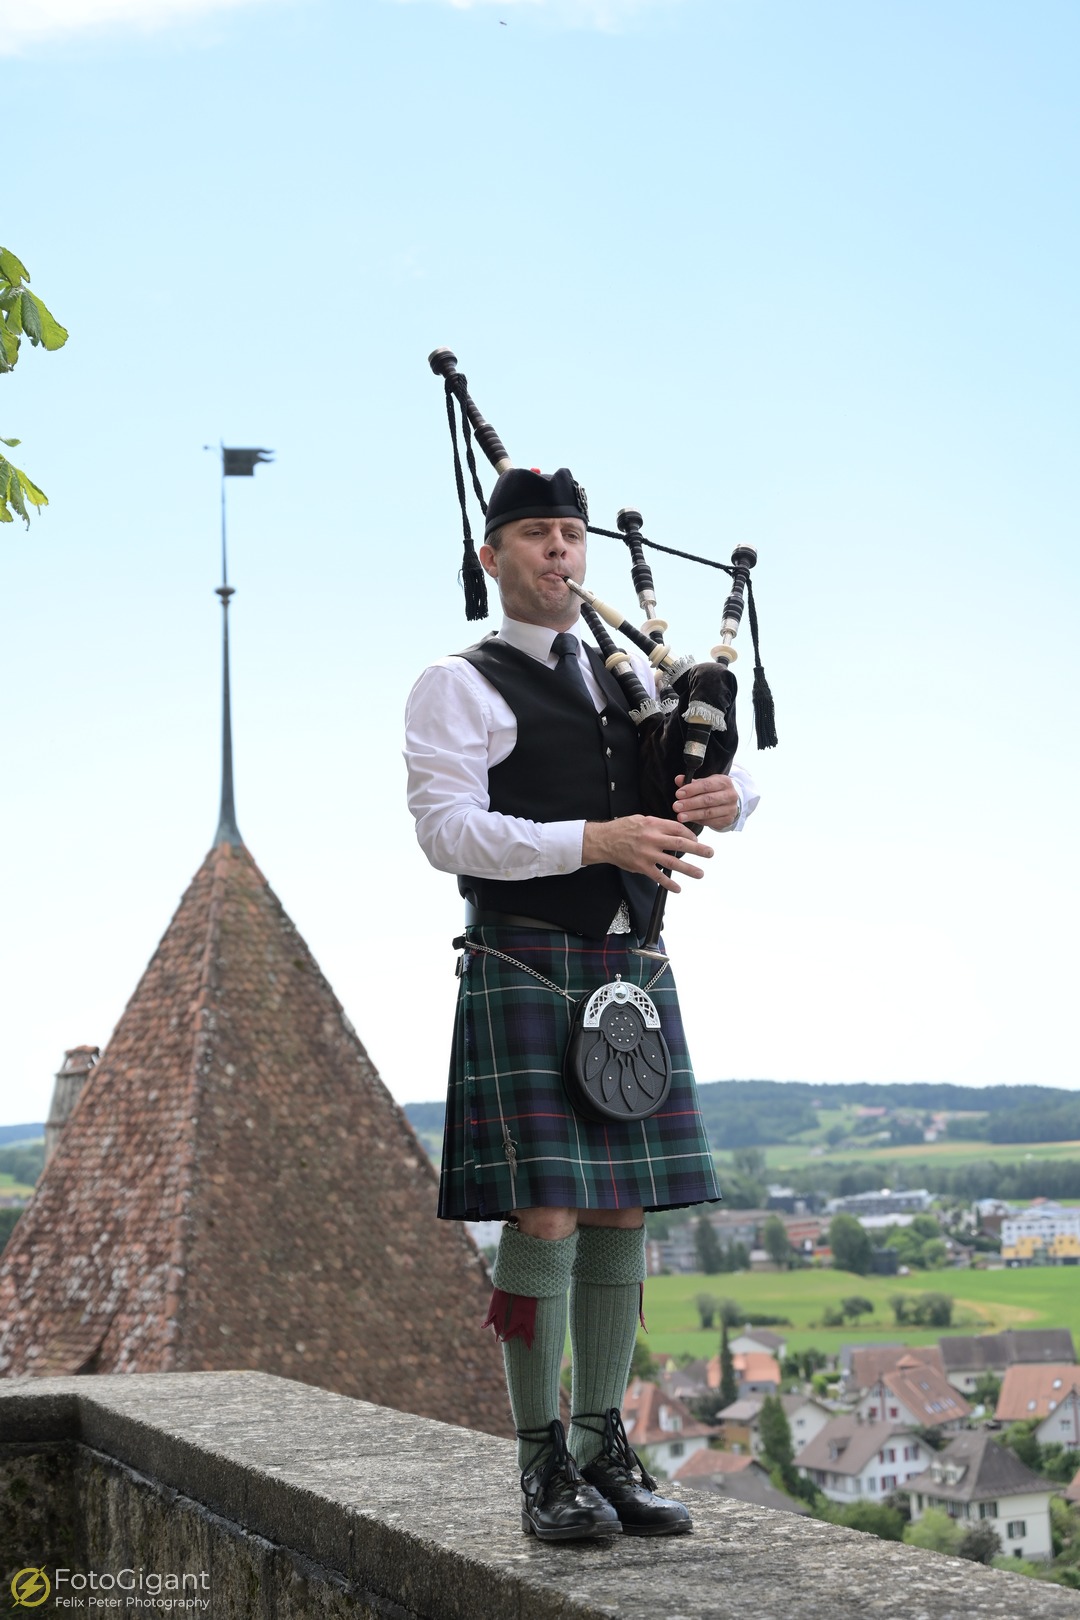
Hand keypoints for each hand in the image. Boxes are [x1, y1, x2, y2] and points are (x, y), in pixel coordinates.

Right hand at [581, 815, 712, 892]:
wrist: (604, 840)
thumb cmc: (622, 828)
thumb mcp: (641, 819)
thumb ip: (658, 825)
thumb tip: (674, 830)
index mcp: (654, 825)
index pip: (678, 829)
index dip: (691, 835)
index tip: (696, 840)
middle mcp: (653, 839)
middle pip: (681, 844)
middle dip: (698, 850)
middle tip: (710, 853)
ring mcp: (648, 854)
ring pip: (673, 862)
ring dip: (689, 869)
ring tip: (700, 873)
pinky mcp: (642, 867)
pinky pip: (658, 877)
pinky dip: (669, 883)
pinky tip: (678, 888)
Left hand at [673, 773, 740, 829]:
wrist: (730, 803)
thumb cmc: (715, 791)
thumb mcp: (705, 783)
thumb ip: (691, 782)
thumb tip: (678, 779)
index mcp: (724, 782)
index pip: (706, 785)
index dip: (691, 789)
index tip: (678, 794)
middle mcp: (730, 795)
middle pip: (708, 800)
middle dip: (690, 803)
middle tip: (676, 806)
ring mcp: (730, 808)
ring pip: (708, 812)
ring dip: (692, 814)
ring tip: (680, 816)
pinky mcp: (728, 820)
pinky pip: (710, 821)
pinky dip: (698, 820)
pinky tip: (689, 819)